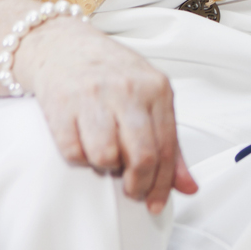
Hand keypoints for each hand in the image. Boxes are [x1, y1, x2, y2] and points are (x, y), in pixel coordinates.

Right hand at [15, 17, 196, 213]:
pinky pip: (74, 152)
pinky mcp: (61, 104)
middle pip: (142, 156)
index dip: (163, 183)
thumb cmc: (114, 76)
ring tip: (106, 157)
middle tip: (132, 191)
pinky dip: (79, 158)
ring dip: (106, 168)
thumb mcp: (150, 99)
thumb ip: (170, 144)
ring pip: (106, 157)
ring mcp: (94, 96)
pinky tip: (84, 144)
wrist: (63, 47)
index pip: (167, 147)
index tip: (156, 203)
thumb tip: (188, 187)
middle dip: (138, 184)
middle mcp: (128, 90)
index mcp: (157, 89)